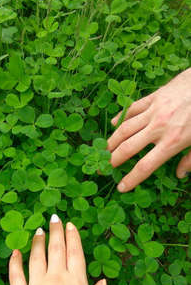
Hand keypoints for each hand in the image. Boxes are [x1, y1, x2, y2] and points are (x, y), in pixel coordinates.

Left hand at [2, 214, 107, 284]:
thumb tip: (102, 281)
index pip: (75, 252)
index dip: (72, 236)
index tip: (70, 225)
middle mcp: (56, 280)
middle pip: (56, 248)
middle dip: (55, 230)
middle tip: (54, 218)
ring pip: (36, 256)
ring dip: (37, 241)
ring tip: (38, 230)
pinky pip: (15, 274)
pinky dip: (15, 261)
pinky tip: (16, 252)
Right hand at [108, 67, 190, 191]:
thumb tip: (180, 174)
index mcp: (172, 142)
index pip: (145, 166)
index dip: (131, 179)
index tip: (121, 187)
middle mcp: (159, 127)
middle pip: (129, 147)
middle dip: (113, 159)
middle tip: (104, 167)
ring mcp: (155, 111)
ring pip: (126, 128)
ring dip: (113, 140)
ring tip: (105, 149)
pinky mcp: (154, 97)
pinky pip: (133, 109)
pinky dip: (122, 117)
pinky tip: (114, 124)